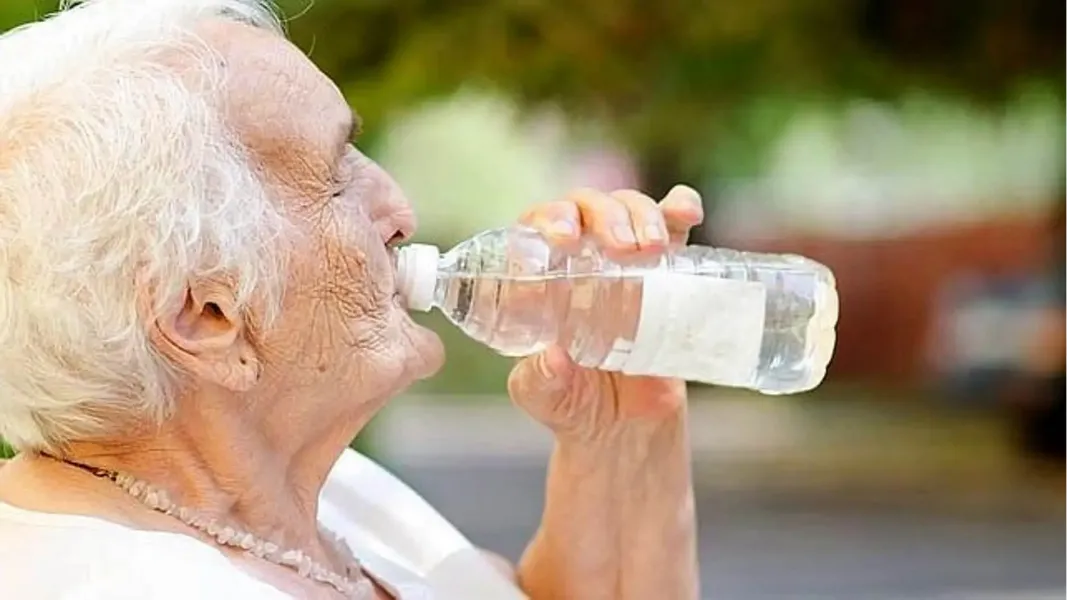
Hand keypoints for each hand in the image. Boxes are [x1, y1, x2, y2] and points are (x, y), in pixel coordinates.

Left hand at [507, 185, 703, 442]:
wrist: (627, 433)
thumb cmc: (572, 406)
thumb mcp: (545, 398)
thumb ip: (541, 381)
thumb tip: (554, 357)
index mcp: (541, 278)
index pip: (536, 227)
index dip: (547, 219)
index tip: (563, 239)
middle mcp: (580, 261)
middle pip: (586, 208)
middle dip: (603, 214)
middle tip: (619, 246)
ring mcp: (626, 263)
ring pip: (630, 209)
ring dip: (641, 213)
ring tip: (650, 245)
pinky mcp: (667, 274)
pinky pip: (674, 229)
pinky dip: (681, 209)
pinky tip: (685, 212)